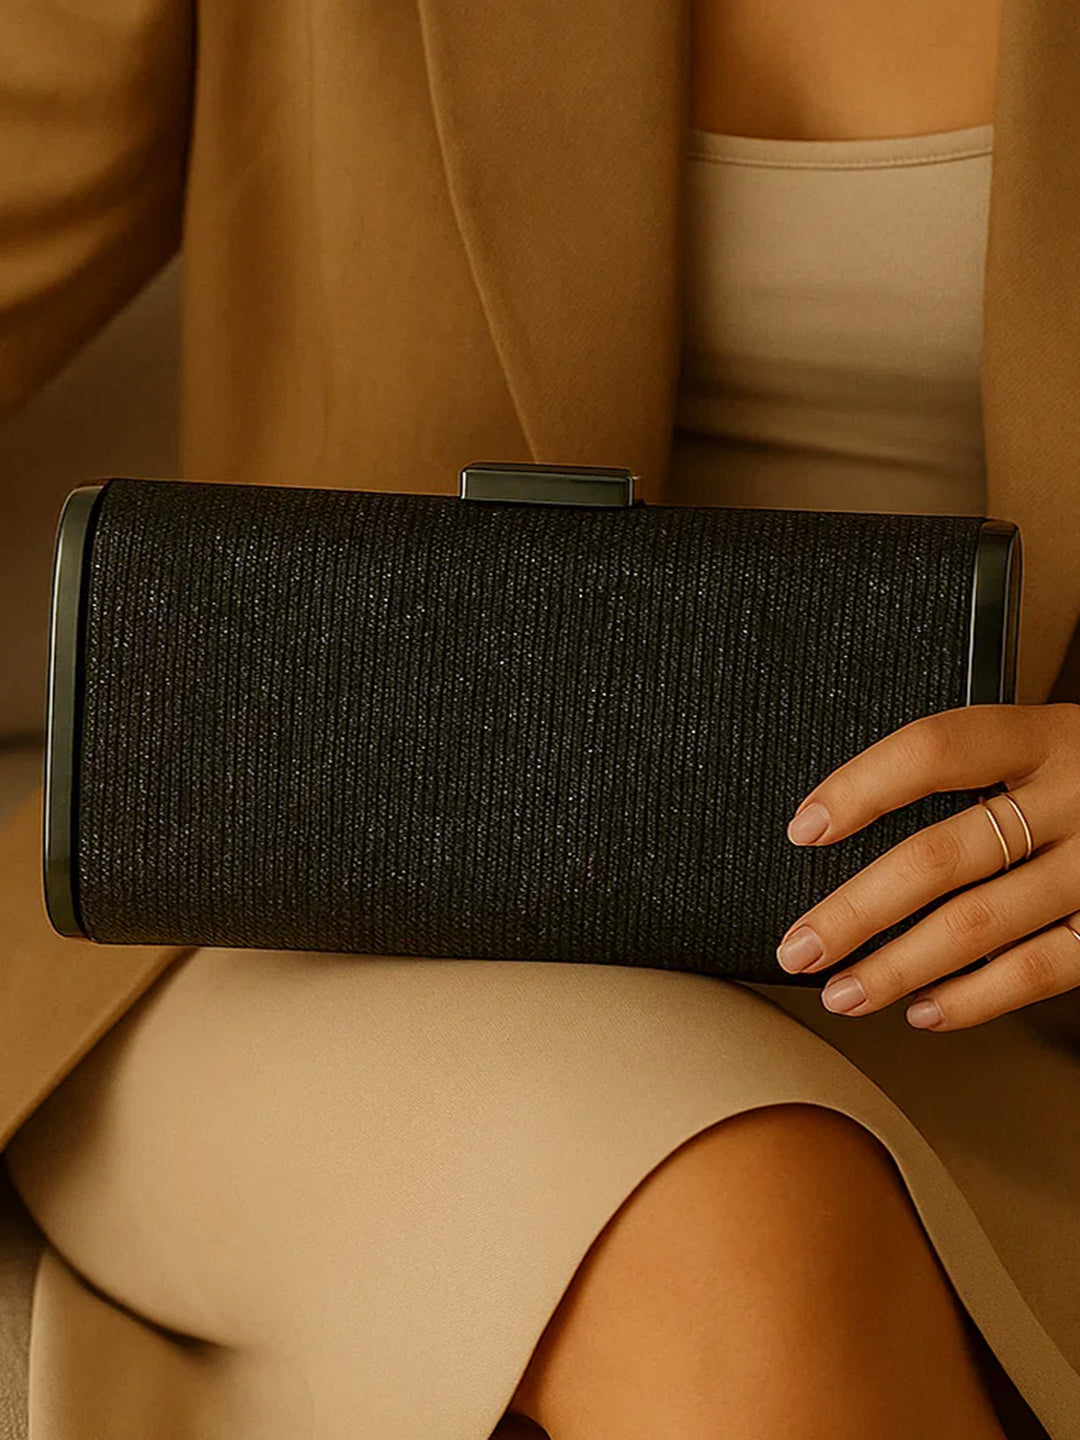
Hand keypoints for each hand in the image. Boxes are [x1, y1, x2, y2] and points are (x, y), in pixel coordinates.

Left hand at [773, 703, 1079, 1030]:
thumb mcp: (1048, 746)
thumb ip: (977, 775)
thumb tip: (846, 827)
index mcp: (1044, 736)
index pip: (935, 750)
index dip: (861, 788)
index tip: (804, 827)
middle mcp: (1075, 797)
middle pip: (941, 857)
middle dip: (855, 911)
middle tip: (798, 946)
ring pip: (979, 926)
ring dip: (896, 968)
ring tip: (842, 991)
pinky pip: (1039, 971)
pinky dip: (973, 999)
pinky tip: (923, 1009)